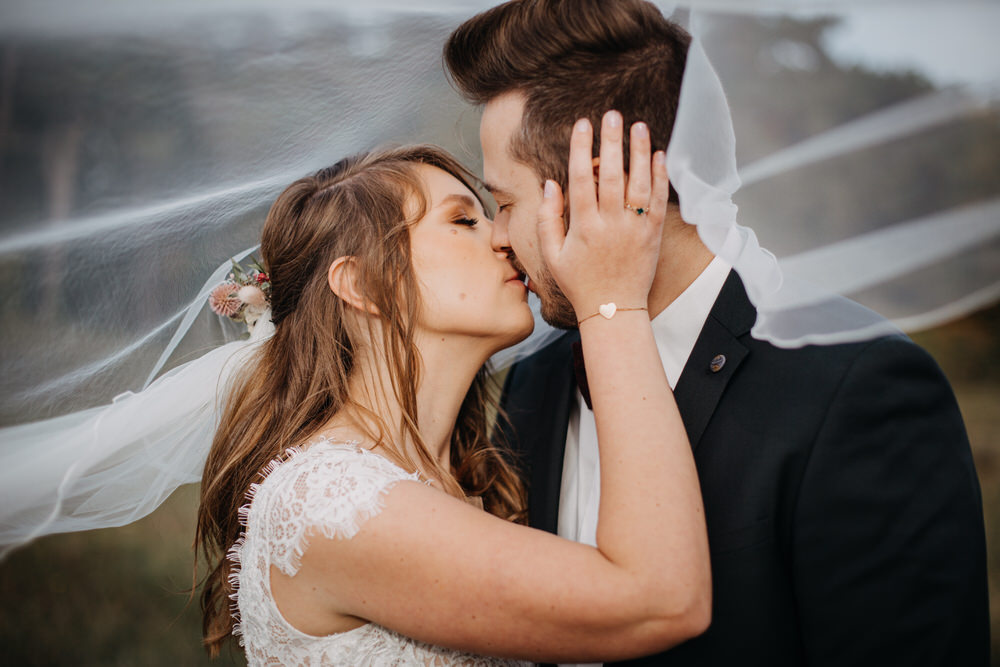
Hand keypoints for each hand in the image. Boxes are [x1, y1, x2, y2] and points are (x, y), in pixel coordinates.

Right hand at [537, 110, 668, 322]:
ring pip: (638, 182)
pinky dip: (659, 176)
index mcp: (584, 227)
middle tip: (612, 114)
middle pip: (612, 174)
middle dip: (612, 142)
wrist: (614, 309)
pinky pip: (656, 200)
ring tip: (638, 126)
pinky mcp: (652, 234)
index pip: (581, 179)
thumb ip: (548, 218)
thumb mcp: (552, 255)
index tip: (582, 124)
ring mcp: (634, 228)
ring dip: (640, 152)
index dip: (581, 149)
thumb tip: (551, 184)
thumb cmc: (579, 282)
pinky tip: (659, 154)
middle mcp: (610, 224)